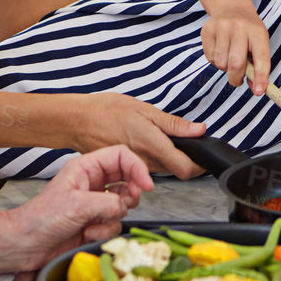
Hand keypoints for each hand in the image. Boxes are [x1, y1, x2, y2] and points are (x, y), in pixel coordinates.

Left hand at [9, 146, 154, 257]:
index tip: (147, 186)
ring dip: (113, 216)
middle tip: (129, 202)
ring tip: (95, 222)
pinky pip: (114, 224)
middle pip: (127, 179)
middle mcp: (92, 183)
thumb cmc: (42, 219)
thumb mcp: (78, 204)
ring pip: (123, 205)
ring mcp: (94, 204)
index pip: (121, 156)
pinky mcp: (94, 223)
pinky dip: (104, 231)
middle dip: (130, 193)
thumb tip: (124, 206)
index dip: (137, 168)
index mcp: (86, 168)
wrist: (25, 245)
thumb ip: (109, 202)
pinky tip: (87, 233)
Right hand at [60, 92, 206, 177]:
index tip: (203, 155)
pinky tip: (149, 142)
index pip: (185, 169)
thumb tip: (198, 130)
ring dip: (170, 158)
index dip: (199, 166)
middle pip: (176, 170)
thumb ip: (173, 124)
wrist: (78, 121)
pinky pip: (148, 167)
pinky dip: (155, 158)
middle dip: (187, 160)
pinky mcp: (127, 168)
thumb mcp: (145, 109)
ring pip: (163, 169)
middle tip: (187, 141)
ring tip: (166, 139)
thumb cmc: (107, 110)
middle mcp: (146, 161)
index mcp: (153, 145)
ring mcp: (136, 167)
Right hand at [201, 5, 270, 94]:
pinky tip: (220, 49)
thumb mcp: (259, 42)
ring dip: (225, 68)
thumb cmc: (249, 31)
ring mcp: (222, 27)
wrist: (231, 6)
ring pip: (221, 63)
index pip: (261, 57)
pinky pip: (209, 58)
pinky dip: (215, 60)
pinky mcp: (207, 30)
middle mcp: (240, 27)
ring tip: (229, 56)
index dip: (260, 76)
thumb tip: (255, 88)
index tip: (258, 92)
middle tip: (237, 80)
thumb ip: (258, 65)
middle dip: (236, 78)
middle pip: (236, 64)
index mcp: (258, 32)